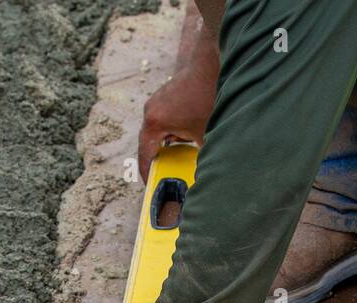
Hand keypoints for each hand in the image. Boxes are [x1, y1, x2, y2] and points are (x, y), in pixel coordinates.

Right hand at [137, 58, 217, 181]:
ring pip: (158, 129)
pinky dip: (171, 129)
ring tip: (177, 154)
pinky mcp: (166, 94)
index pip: (145, 154)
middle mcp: (150, 111)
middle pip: (149, 141)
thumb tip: (204, 170)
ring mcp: (156, 100)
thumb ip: (201, 155)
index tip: (150, 183)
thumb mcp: (205, 134)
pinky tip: (187, 133)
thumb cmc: (206, 97)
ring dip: (166, 142)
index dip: (147, 171)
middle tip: (162, 173)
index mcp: (154, 123)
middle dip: (156, 158)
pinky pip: (164, 117)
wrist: (211, 63)